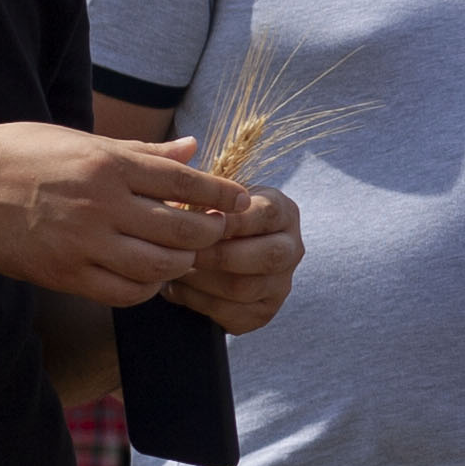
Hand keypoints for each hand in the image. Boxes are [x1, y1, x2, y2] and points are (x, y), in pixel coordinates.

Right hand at [0, 125, 246, 306]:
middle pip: (180, 227)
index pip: (183, 181)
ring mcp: (83, 241)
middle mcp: (101, 202)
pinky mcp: (65, 273)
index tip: (241, 200)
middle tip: (215, 233)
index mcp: (107, 163)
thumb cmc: (19, 154)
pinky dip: (146, 289)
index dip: (220, 193)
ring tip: (184, 258)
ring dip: (181, 264)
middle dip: (209, 233)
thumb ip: (140, 151)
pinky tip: (148, 279)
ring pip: (158, 265)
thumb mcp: (81, 139)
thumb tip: (192, 148)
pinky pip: (123, 292)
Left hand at [170, 181, 304, 336]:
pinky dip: (197, 302)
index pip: (267, 214)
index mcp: (283, 213)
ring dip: (203, 280)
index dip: (233, 219)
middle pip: (267, 256)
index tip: (198, 218)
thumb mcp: (212, 193)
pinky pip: (231, 313)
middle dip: (220, 255)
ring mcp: (280, 285)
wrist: (214, 259)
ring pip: (245, 288)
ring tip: (172, 268)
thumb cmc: (208, 217)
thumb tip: (186, 151)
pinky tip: (176, 288)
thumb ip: (201, 180)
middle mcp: (291, 249)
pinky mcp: (263, 313)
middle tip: (185, 250)